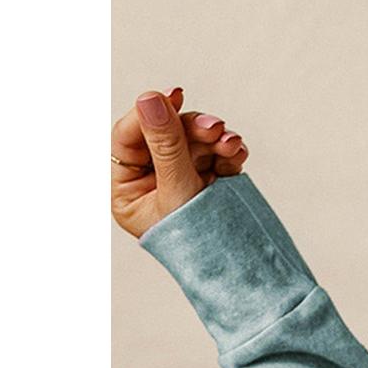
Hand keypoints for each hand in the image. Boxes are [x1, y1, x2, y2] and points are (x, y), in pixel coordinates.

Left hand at [111, 88, 249, 239]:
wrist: (240, 272)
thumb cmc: (198, 244)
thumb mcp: (177, 191)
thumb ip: (165, 144)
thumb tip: (148, 98)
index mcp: (126, 189)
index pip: (129, 138)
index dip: (149, 113)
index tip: (172, 95)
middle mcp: (151, 182)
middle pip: (165, 135)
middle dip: (192, 128)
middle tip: (215, 127)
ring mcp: (181, 180)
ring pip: (193, 141)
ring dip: (216, 138)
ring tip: (233, 145)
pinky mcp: (207, 181)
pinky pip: (214, 154)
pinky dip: (228, 151)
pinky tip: (238, 155)